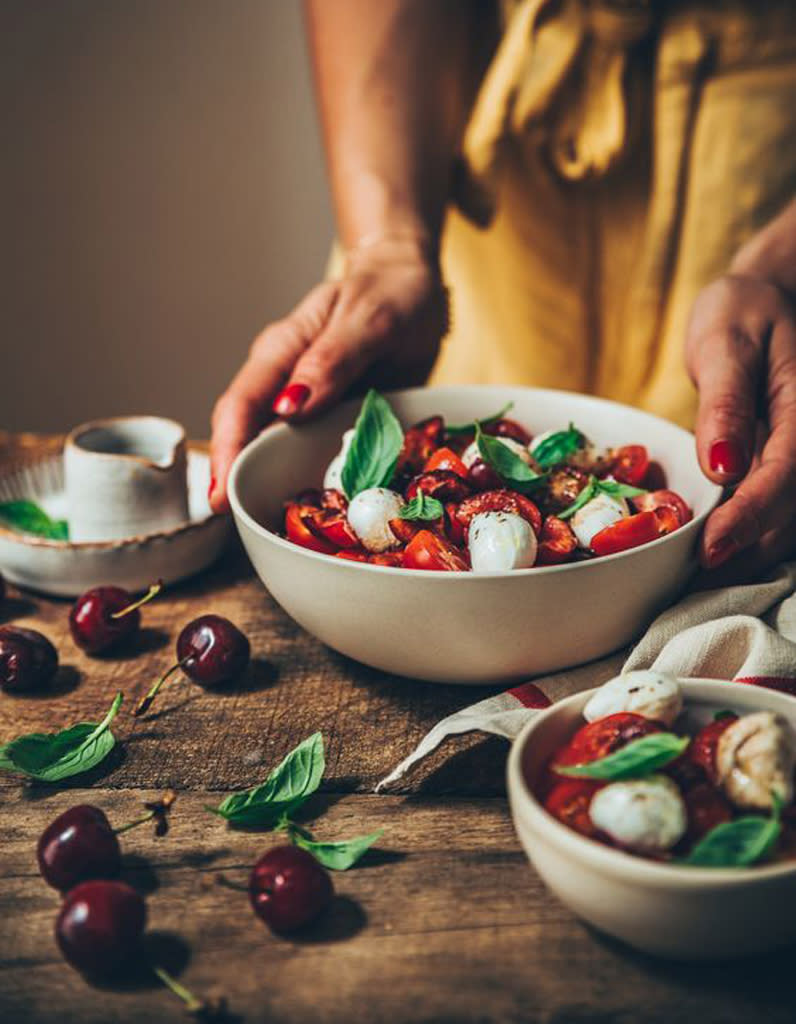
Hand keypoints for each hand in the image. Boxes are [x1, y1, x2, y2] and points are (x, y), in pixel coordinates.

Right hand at [209, 238, 447, 511]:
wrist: (411, 281)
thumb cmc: (391, 290)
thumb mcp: (370, 319)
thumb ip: (331, 361)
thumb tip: (288, 409)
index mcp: (281, 350)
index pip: (241, 407)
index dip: (227, 453)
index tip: (221, 496)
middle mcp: (284, 378)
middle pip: (247, 433)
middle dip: (237, 478)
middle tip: (239, 524)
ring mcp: (305, 400)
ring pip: (275, 445)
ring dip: (268, 481)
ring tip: (265, 525)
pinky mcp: (329, 415)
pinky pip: (311, 448)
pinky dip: (306, 475)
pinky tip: (311, 507)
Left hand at [685, 274, 795, 581]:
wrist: (765, 301)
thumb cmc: (741, 313)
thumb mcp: (726, 342)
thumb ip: (726, 403)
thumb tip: (722, 467)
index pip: (783, 476)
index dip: (748, 518)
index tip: (710, 550)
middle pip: (788, 513)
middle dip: (742, 554)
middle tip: (685, 588)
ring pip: (786, 524)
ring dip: (745, 556)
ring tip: (689, 587)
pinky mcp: (789, 468)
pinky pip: (777, 513)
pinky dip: (746, 539)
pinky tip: (708, 558)